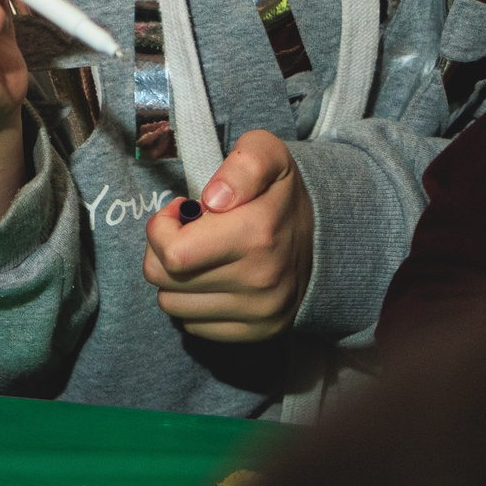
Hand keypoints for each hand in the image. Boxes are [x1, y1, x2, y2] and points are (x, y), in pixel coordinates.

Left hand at [142, 132, 315, 342]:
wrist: (325, 236)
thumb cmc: (278, 192)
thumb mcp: (266, 153)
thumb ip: (243, 164)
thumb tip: (215, 199)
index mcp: (256, 236)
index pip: (172, 253)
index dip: (160, 229)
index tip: (179, 213)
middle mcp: (259, 281)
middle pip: (163, 279)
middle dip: (160, 250)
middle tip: (185, 234)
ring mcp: (260, 312)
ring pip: (171, 305)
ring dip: (173, 279)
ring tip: (198, 256)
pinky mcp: (258, 332)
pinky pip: (192, 326)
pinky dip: (192, 302)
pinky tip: (210, 279)